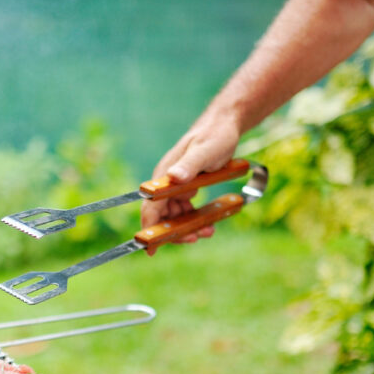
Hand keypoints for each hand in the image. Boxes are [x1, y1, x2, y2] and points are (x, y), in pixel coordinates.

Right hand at [140, 114, 240, 254]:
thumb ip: (189, 164)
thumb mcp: (205, 151)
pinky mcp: (187, 187)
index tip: (150, 248)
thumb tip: (173, 177)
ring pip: (174, 215)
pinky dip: (194, 219)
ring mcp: (176, 186)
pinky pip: (185, 209)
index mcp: (165, 176)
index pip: (151, 207)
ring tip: (206, 233)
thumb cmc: (215, 136)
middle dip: (173, 232)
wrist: (224, 125)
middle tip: (193, 239)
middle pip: (161, 215)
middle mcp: (166, 182)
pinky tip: (208, 224)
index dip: (149, 228)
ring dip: (187, 227)